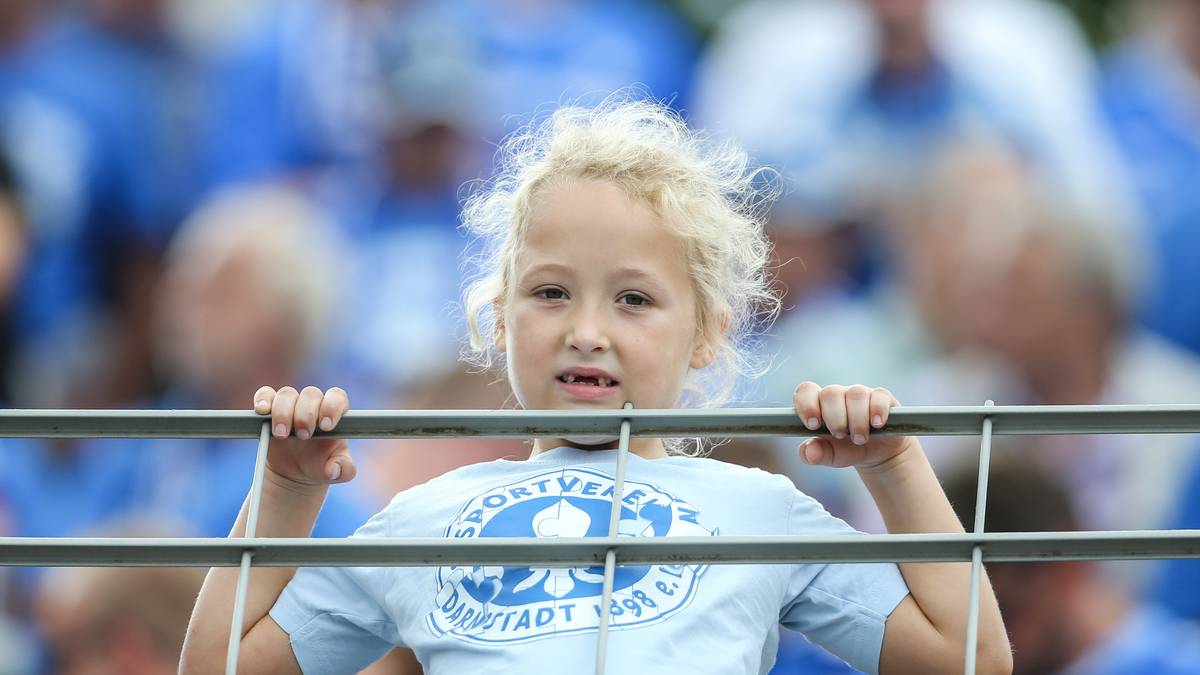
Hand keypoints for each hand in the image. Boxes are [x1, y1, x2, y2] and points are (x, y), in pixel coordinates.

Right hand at [253, 385, 354, 486]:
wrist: (296, 472)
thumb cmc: (321, 465)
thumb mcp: (337, 472)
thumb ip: (343, 470)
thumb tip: (335, 470)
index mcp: (334, 414)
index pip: (337, 398)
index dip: (331, 407)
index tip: (325, 426)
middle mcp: (314, 404)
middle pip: (310, 394)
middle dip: (305, 414)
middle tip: (303, 436)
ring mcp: (291, 404)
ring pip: (287, 394)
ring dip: (283, 412)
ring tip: (281, 435)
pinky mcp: (271, 408)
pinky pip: (265, 394)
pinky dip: (263, 399)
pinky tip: (262, 411)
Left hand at [792, 382, 912, 470]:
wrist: (877, 456)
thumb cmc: (847, 450)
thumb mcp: (831, 457)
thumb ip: (816, 454)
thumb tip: (809, 452)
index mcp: (819, 405)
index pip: (806, 391)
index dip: (806, 404)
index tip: (813, 425)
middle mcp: (839, 395)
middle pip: (831, 393)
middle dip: (834, 417)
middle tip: (840, 436)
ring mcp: (861, 394)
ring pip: (856, 394)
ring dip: (857, 419)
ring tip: (860, 439)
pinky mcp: (882, 398)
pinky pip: (879, 396)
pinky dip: (877, 410)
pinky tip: (877, 424)